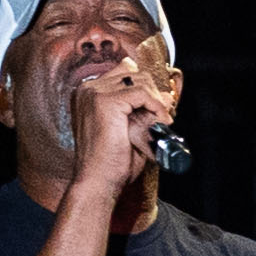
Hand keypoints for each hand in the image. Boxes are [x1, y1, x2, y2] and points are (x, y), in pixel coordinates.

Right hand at [67, 50, 169, 192]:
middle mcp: (88, 90)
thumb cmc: (111, 164)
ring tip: (161, 123)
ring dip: (156, 101)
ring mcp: (94, 94)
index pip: (124, 73)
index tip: (160, 108)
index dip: (146, 88)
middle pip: (133, 73)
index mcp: (88, 95)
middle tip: (164, 117)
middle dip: (154, 94)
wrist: (97, 183)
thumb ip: (145, 111)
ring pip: (139, 81)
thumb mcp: (131, 130)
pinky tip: (160, 122)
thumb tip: (167, 96)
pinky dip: (156, 106)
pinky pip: (142, 93)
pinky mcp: (106, 102)